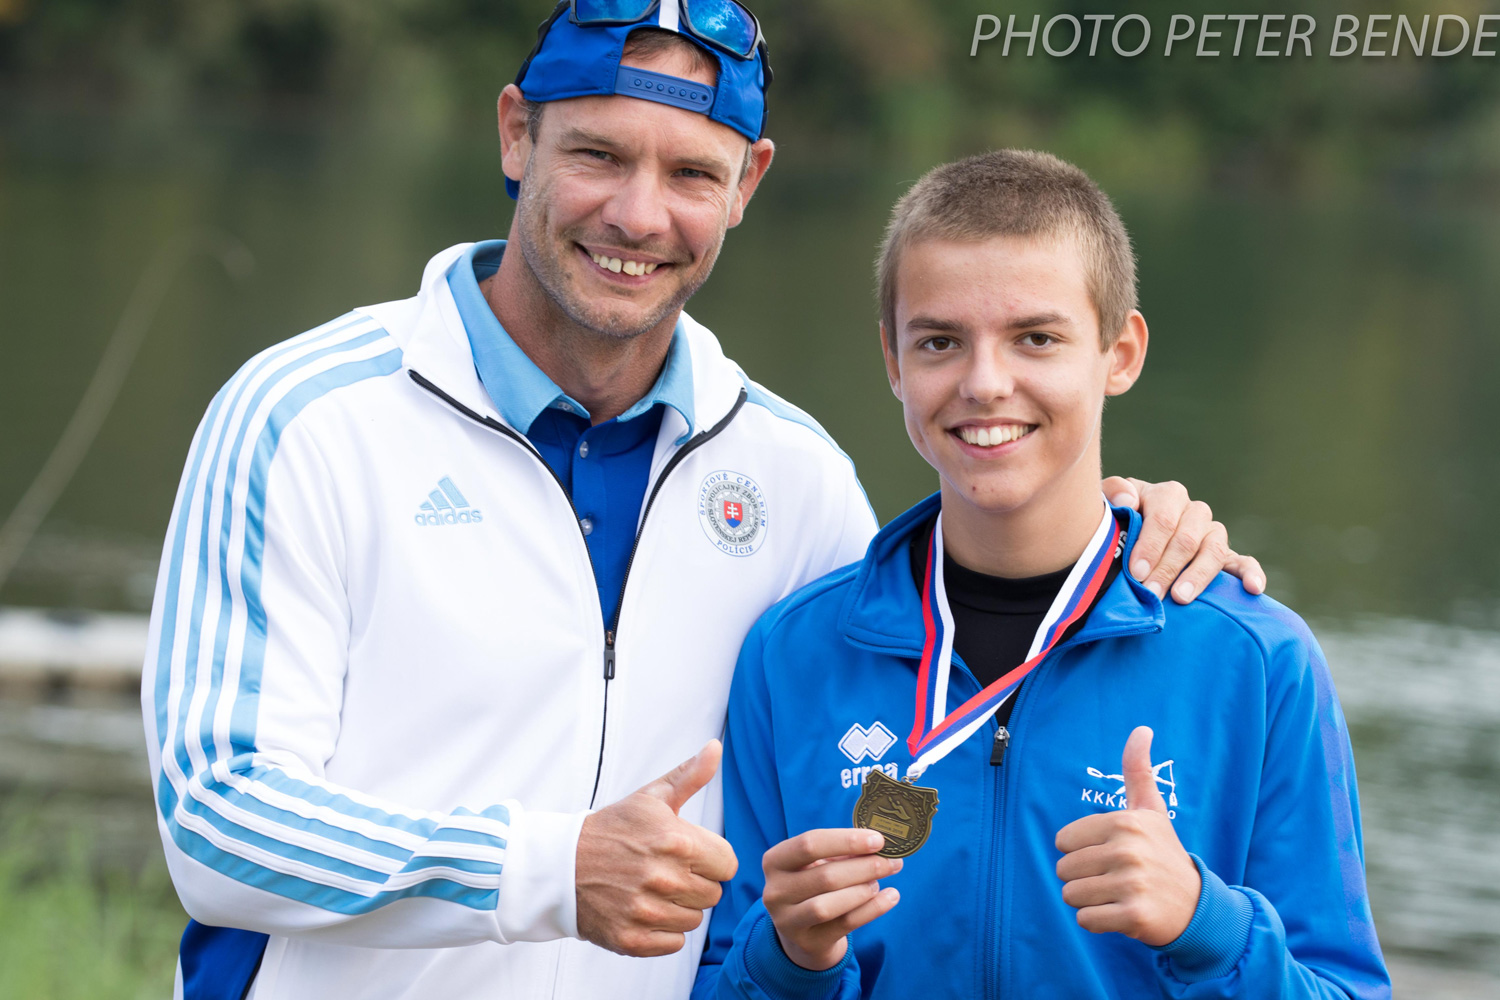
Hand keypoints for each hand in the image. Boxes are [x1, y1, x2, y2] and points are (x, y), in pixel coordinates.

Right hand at [575, 741, 738, 956]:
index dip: (710, 859)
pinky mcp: (631, 939)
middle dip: (695, 883)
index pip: (728, 864)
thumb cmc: (612, 830)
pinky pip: (674, 943)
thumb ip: (689, 775)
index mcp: (676, 841)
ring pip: (694, 920)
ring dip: (679, 908)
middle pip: (713, 894)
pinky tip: (644, 911)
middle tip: (665, 871)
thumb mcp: (650, 798)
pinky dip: (663, 932)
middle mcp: (663, 877)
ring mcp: (646, 911)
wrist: (560, 865)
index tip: (688, 855)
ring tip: (652, 890)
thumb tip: (715, 748)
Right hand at [762, 828, 901, 970]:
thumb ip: (842, 852)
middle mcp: (775, 891)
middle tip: (891, 861)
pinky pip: (845, 924)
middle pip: (825, 876)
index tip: (878, 840)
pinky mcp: (808, 942)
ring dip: (863, 890)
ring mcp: (788, 921)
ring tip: (879, 882)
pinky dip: (873, 909)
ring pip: (829, 905)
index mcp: (774, 861)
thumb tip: (880, 843)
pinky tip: (891, 896)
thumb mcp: (817, 863)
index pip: (809, 844)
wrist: (802, 930)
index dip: (846, 840)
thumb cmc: (813, 884)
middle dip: (865, 867)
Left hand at [1054, 727, 1199, 946]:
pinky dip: (1097, 922)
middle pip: (1064, 870)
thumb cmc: (1163, 853)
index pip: (1063, 841)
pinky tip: (1120, 913)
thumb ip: (1138, 770)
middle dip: (1082, 878)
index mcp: (1125, 823)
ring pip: (1071, 896)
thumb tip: (1142, 728)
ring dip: (1089, 901)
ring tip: (1117, 895)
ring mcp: (1132, 884)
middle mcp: (1128, 850)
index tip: (1109, 854)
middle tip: (1114, 878)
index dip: (1080, 851)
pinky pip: (1086, 920)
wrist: (1197, 906)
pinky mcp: (1133, 915)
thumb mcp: (1151, 810)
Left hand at [1102, 477, 1265, 603]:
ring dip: (1197, 576)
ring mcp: (1212, 533)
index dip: (1150, 545)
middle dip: (1167, 568)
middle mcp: (1194, 511)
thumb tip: (1129, 501)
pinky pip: (1244, 562)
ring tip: (1180, 598)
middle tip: (1151, 593)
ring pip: (1214, 550)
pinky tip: (1253, 588)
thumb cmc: (1116, 521)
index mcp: (1167, 495)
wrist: (1126, 536)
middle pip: (1187, 539)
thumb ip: (1114, 493)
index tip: (1136, 572)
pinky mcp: (1226, 556)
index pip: (1164, 519)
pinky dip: (1251, 574)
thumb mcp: (1107, 503)